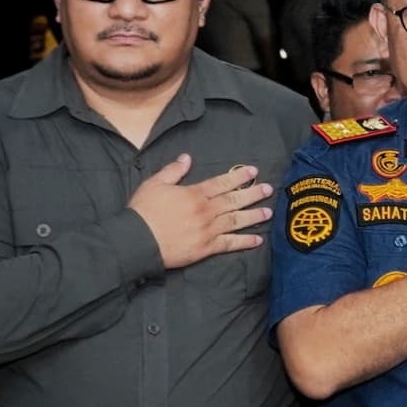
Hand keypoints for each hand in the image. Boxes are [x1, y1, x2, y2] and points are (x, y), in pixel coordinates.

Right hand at [126, 153, 270, 271]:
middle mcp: (206, 210)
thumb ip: (173, 170)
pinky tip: (257, 240)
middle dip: (253, 194)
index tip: (253, 172)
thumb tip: (187, 158)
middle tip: (269, 189)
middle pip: (234, 200)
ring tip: (269, 212)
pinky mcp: (206, 248)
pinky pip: (230, 244)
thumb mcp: (154, 184)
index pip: (221, 182)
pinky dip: (245, 242)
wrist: (137, 240)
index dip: (239, 177)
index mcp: (194, 194)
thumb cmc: (144, 211)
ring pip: (236, 221)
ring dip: (254, 216)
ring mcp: (208, 230)